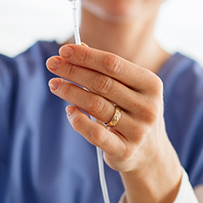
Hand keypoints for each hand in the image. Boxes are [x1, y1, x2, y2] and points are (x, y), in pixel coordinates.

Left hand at [46, 44, 181, 202]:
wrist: (150, 155)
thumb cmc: (132, 112)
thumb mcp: (127, 88)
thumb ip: (105, 69)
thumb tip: (79, 47)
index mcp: (150, 84)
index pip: (113, 64)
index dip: (86, 56)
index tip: (63, 50)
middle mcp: (147, 106)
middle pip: (101, 83)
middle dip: (73, 71)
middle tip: (51, 64)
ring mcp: (138, 130)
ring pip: (95, 105)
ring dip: (70, 92)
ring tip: (54, 84)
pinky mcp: (124, 151)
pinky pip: (95, 133)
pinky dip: (78, 120)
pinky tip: (68, 110)